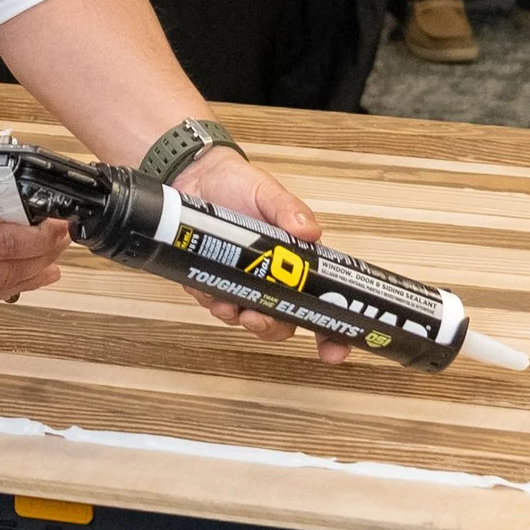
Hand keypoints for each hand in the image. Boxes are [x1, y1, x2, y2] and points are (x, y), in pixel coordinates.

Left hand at [175, 149, 351, 364]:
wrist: (196, 177)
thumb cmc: (240, 184)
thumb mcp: (268, 193)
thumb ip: (289, 210)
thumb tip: (309, 231)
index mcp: (298, 263)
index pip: (322, 304)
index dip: (332, 334)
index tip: (334, 351)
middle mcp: (274, 279)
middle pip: (284, 322)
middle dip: (273, 328)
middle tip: (260, 319)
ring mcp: (243, 283)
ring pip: (248, 319)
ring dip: (239, 317)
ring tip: (229, 304)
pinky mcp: (214, 281)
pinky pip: (216, 303)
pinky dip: (213, 300)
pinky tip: (207, 288)